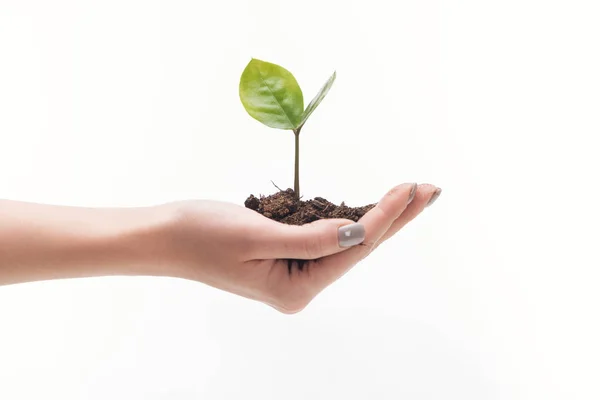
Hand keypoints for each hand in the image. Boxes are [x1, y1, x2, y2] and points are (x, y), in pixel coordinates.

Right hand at [161, 183, 440, 312]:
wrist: (160, 236)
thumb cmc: (199, 234)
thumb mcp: (256, 234)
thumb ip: (312, 238)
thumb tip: (360, 230)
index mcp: (295, 289)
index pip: (353, 247)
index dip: (386, 216)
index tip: (411, 187)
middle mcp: (300, 285)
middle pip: (359, 246)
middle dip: (394, 216)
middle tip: (430, 189)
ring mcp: (293, 271)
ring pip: (347, 238)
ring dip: (378, 214)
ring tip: (411, 193)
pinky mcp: (286, 255)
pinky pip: (327, 234)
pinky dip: (350, 215)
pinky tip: (371, 205)